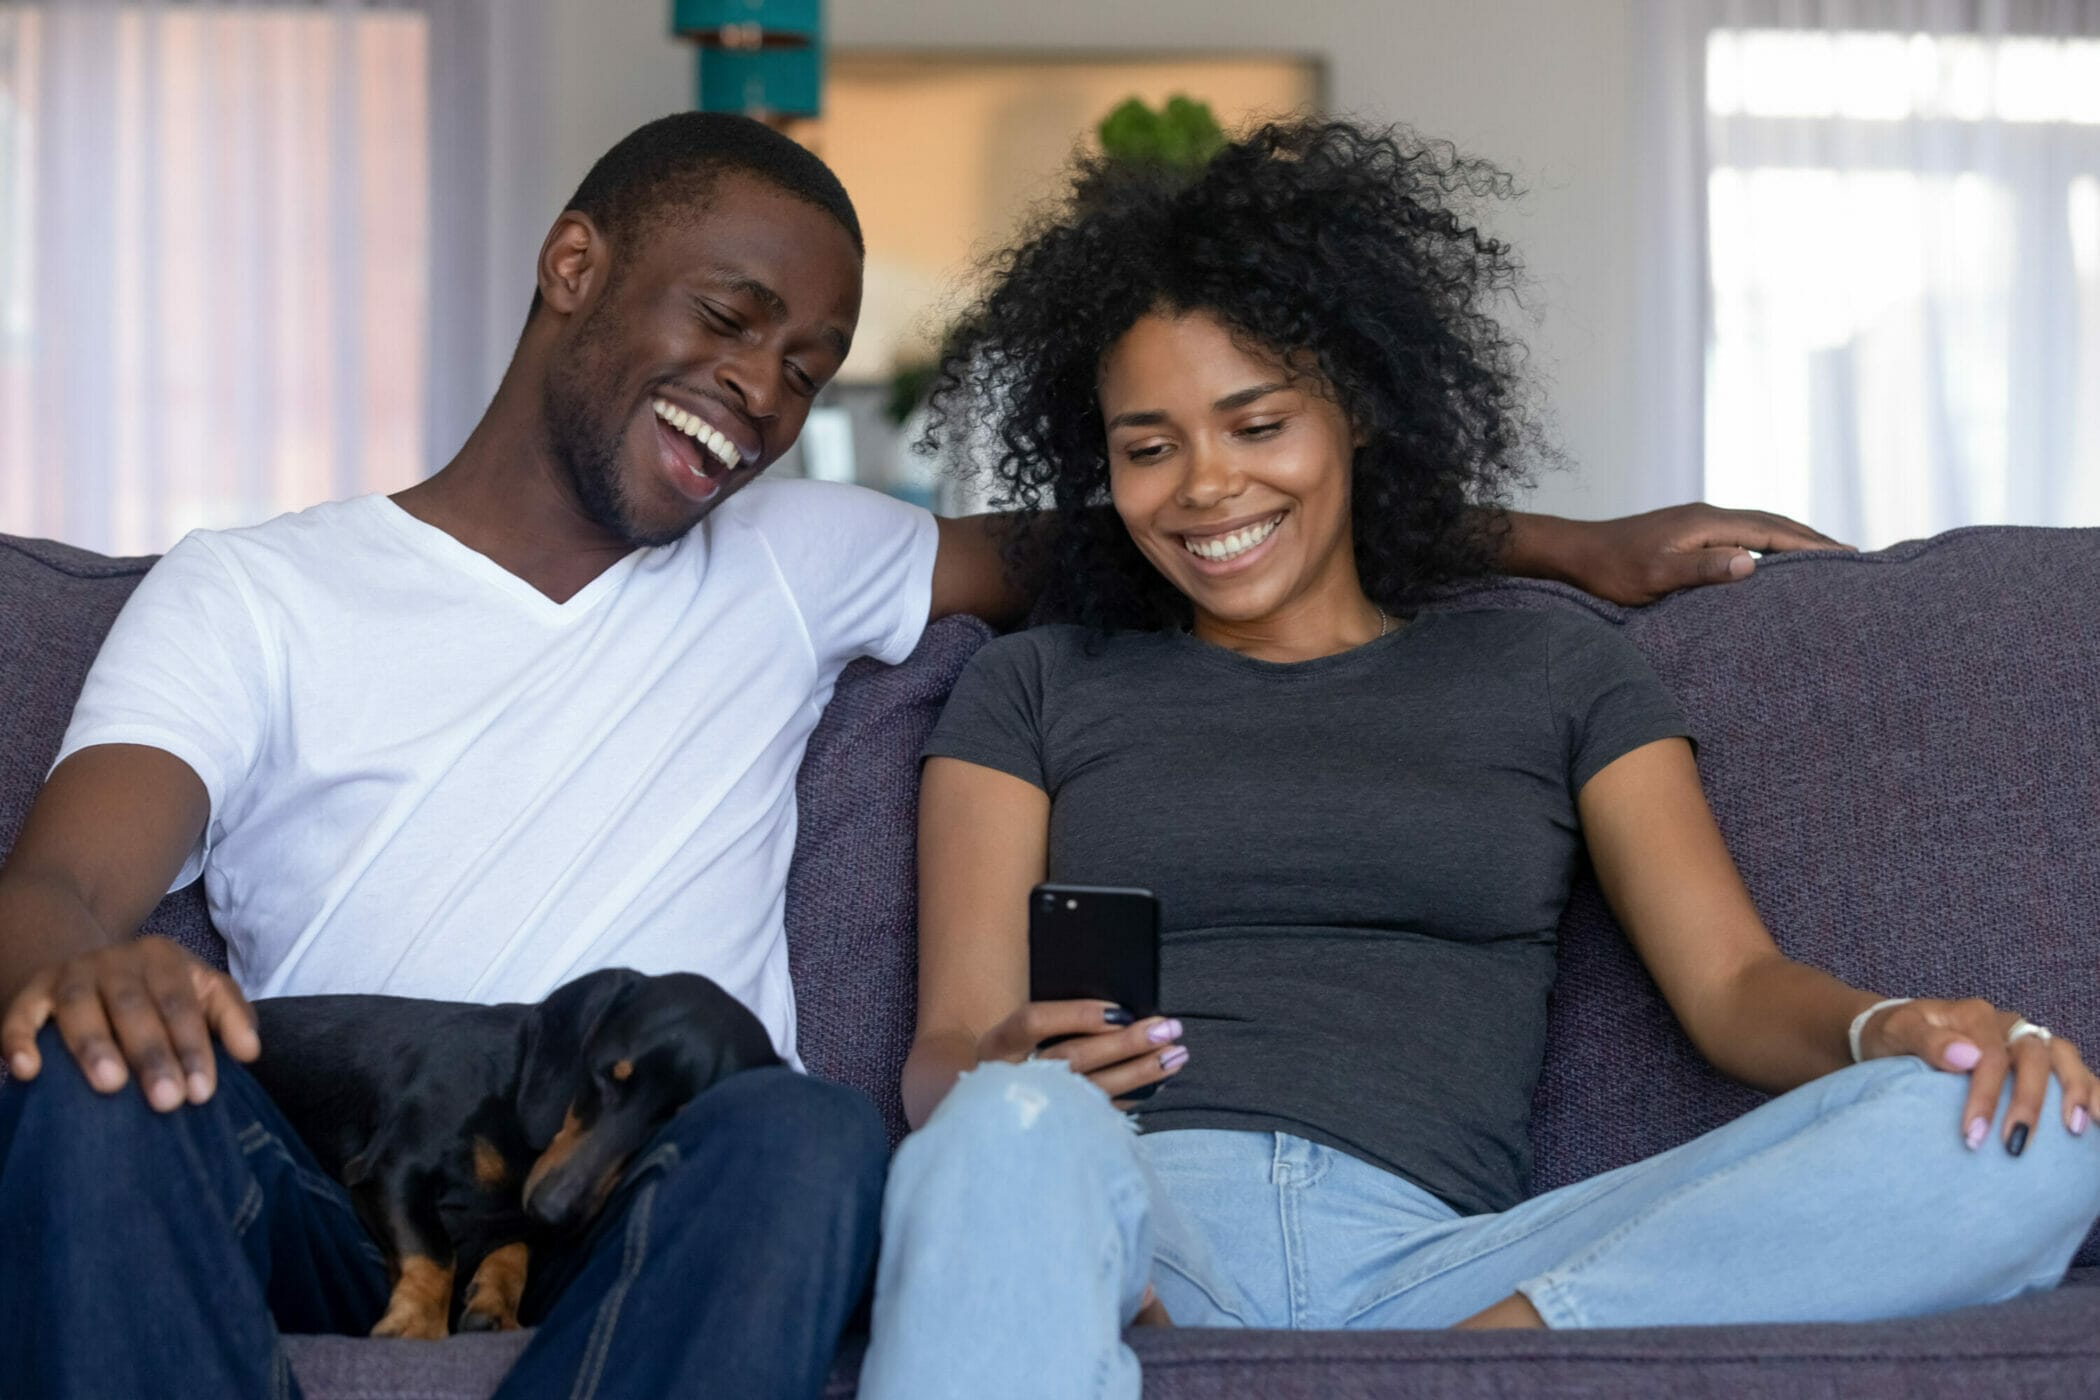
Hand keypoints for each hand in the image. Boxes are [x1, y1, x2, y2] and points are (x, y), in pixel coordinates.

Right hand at [1, 936, 258, 1110]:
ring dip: (94, 1046)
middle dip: (152, 1055)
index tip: (202, 1093)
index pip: (182, 1004)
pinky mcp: (31, 993)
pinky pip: (20, 1014)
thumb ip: (230, 1017)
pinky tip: (28, 1071)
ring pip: (80, 1007)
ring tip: (111, 1085)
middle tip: (166, 1101)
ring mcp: (71, 974)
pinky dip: (19, 1040)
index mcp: (163, 958)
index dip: (193, 1048)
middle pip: (135, 1007)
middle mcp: (116, 960)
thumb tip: (251, 1052)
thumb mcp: (201, 991)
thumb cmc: (159, 993)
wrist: (96, 967)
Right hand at [978, 999, 1187, 1106]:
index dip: (1077, 1015)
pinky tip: (1159, 1082)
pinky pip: (1099, 1113)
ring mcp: (1036, 1108)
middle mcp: (1013, 1078)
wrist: (986, 1112)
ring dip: (1140, 1072)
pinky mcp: (1057, 1131)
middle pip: (1073, 1058)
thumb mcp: (1017, 1034)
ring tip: (1176, 1054)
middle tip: (1167, 1028)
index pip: (1033, 1022)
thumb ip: (1053, 1020)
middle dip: (1125, 1043)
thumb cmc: (1013, 1056)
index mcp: (998, 1045)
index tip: (1122, 1009)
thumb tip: (1117, 1007)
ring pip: (1092, 1090)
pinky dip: (1132, 1097)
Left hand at [1547, 504, 1851, 605]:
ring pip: (1757, 525)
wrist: (1575, 553)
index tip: (1848, 555)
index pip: (1773, 531)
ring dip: (1791, 538)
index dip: (1812, 544)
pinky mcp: (1687, 532)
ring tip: (1822, 557)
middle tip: (1850, 556)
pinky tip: (1769, 557)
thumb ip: (1702, 569)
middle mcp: (1708, 516)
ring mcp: (1697, 521)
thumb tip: (1753, 562)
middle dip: (1812, 538)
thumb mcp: (1656, 576)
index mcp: (1708, 523)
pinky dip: (1766, 542)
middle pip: (1772, 522)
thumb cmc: (1611, 570)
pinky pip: (1740, 532)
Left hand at [1857, 998, 2095, 1152]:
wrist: (1889, 1032)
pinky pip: (2071, 1069)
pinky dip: (2089, 1089)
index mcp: (1974, 1016)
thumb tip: (1967, 1056)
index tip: (1974, 1135)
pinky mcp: (2034, 1060)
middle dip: (2030, 1103)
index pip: (1991, 1056)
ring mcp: (2024, 1039)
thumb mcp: (1897, 1033)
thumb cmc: (1892, 1035)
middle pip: (2034, 1057)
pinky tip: (2097, 1119)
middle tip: (2016, 1144)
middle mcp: (2006, 1025)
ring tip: (2079, 1130)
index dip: (1986, 1097)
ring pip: (2064, 1057)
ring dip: (2076, 1092)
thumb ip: (1926, 1041)